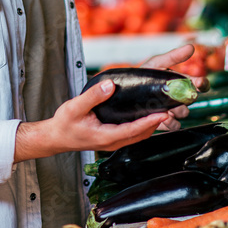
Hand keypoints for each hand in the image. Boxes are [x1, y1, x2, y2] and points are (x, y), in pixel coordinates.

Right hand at [14, 79, 169, 161]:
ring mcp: (114, 142)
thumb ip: (92, 96)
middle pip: (141, 134)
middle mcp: (113, 142)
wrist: (55, 137)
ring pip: (140, 136)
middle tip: (172, 108)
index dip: (150, 122)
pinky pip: (134, 134)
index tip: (164, 113)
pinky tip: (149, 115)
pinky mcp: (113, 139)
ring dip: (153, 125)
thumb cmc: (64, 123)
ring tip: (165, 110)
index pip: (133, 130)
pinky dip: (144, 126)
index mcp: (105, 137)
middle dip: (158, 122)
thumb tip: (110, 85)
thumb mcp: (75, 107)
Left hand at [140, 44, 208, 130]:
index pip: (200, 84)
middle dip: (186, 98)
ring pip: (184, 113)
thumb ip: (174, 56)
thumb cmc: (144, 75)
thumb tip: (191, 47)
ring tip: (166, 107)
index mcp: (181, 82)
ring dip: (177, 110)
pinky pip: (175, 125)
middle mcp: (179, 96)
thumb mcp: (157, 64)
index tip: (200, 83)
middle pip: (192, 100)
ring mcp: (172, 110)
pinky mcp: (164, 122)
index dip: (202, 84)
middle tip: (178, 96)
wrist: (126, 92)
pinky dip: (171, 122)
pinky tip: (163, 116)